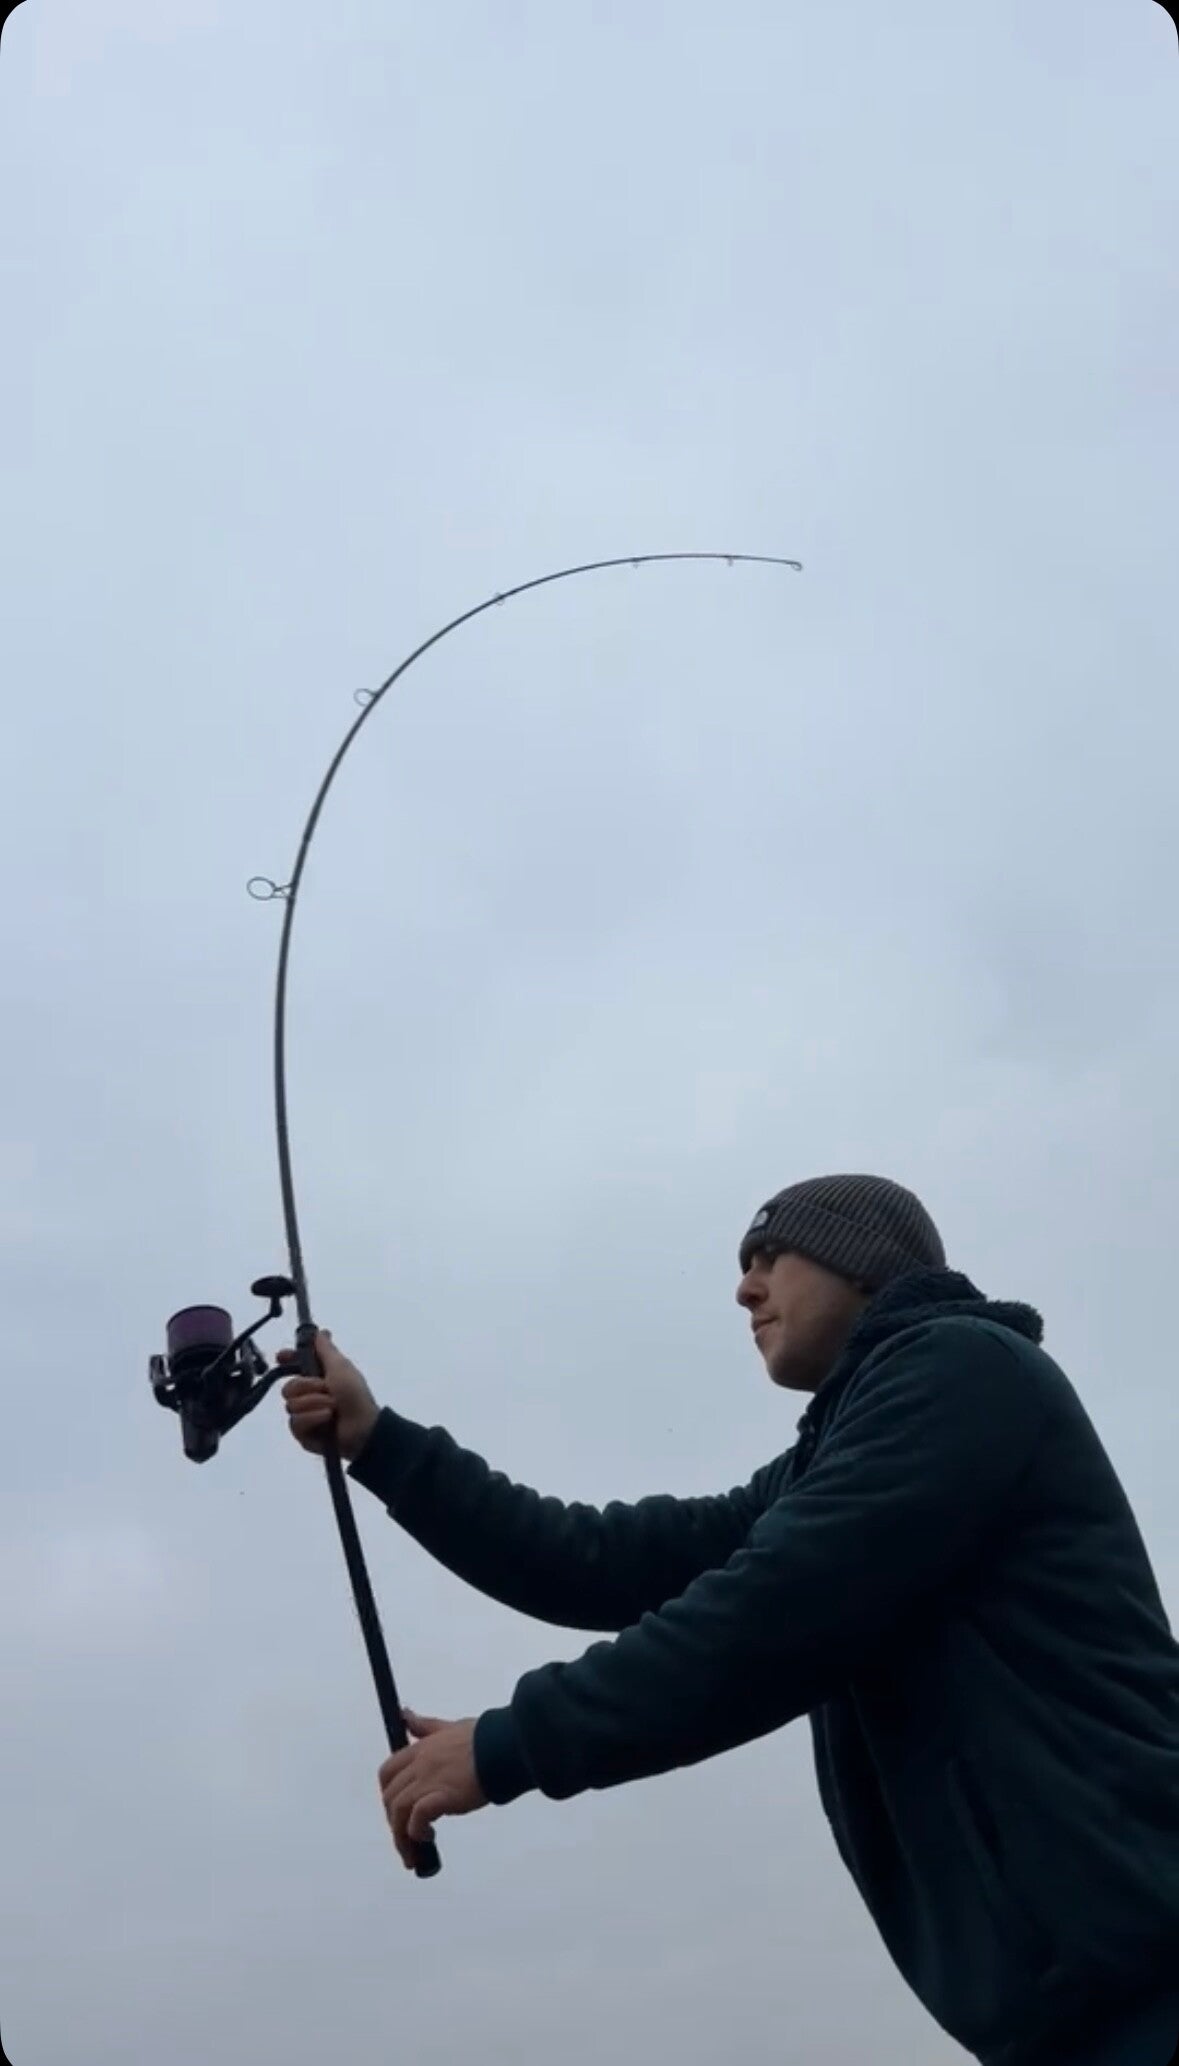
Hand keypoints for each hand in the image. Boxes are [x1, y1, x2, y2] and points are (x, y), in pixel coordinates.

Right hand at [278, 1329, 379, 1462]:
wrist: (362, 1428)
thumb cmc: (355, 1395)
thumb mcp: (341, 1367)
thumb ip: (327, 1349)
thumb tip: (321, 1331)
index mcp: (318, 1378)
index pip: (294, 1366)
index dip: (287, 1360)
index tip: (281, 1357)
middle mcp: (308, 1396)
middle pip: (288, 1387)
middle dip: (307, 1387)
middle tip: (325, 1388)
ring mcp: (305, 1415)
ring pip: (290, 1405)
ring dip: (314, 1404)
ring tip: (332, 1408)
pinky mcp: (303, 1434)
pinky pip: (296, 1423)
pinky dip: (313, 1419)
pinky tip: (326, 1420)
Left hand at [379, 1711, 487, 1867]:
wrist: (505, 1746)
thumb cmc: (485, 1737)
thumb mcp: (450, 1727)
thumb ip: (427, 1726)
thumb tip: (406, 1715)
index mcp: (421, 1748)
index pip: (388, 1772)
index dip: (389, 1793)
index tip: (398, 1810)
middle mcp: (420, 1764)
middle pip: (390, 1796)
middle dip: (393, 1820)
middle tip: (406, 1837)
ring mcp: (429, 1780)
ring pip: (399, 1810)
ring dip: (401, 1835)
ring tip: (412, 1852)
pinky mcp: (442, 1797)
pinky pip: (417, 1819)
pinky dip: (416, 1832)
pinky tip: (428, 1839)